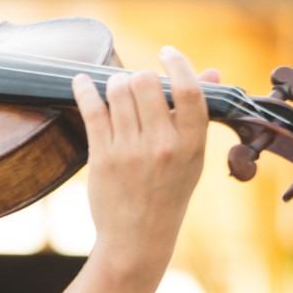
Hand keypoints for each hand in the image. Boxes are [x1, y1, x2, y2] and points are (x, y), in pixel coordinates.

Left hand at [70, 48, 219, 283]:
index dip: (177, 63)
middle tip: (135, 85)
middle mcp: (163, 146)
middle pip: (147, 83)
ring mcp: (131, 151)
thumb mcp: (193, 157)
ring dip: (114, 83)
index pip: (189, 91)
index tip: (166, 53)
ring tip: (115, 91)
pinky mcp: (102, 157)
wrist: (138, 239)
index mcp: (192, 145)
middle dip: (138, 77)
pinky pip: (92, 109)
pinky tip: (82, 81)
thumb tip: (210, 69)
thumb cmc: (168, 193)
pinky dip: (84, 88)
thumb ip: (197, 114)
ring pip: (118, 91)